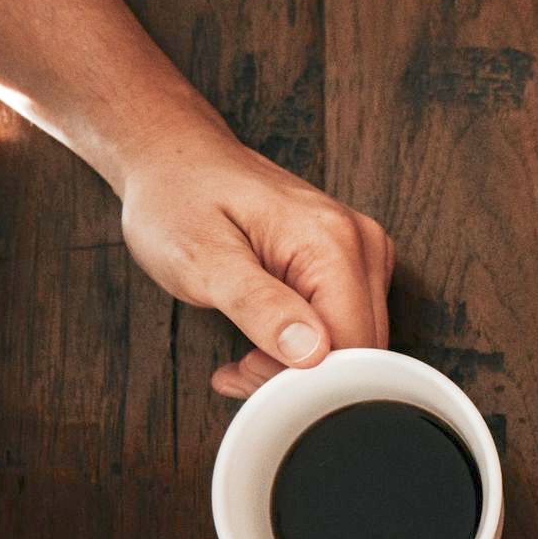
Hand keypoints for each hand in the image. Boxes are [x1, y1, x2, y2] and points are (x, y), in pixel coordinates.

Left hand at [117, 123, 393, 397]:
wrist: (175, 160)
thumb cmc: (178, 200)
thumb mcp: (202, 258)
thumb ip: (258, 305)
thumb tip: (310, 352)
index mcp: (332, 242)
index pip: (351, 346)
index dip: (303, 378)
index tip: (246, 372)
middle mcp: (361, 244)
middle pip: (360, 349)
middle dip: (301, 376)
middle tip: (240, 368)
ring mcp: (362, 252)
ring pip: (356, 344)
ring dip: (301, 366)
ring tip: (246, 353)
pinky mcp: (353, 263)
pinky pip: (347, 326)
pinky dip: (307, 348)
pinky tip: (266, 339)